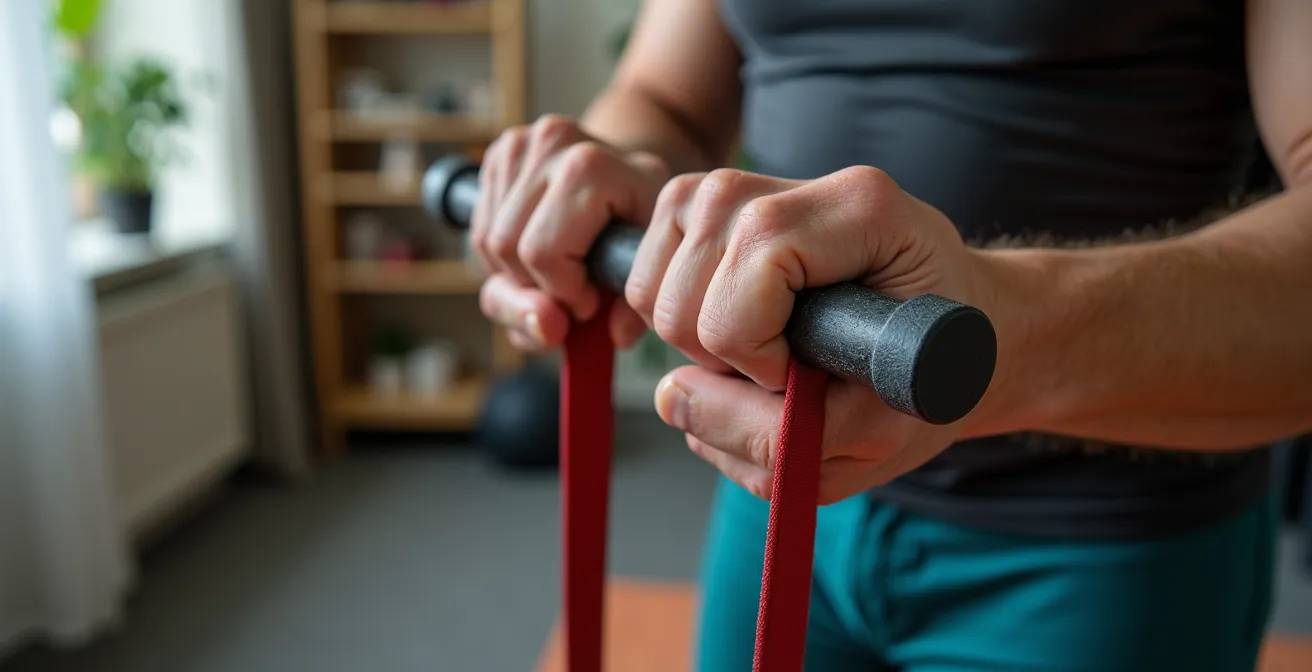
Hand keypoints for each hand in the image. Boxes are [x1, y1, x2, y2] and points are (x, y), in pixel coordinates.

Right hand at [472, 114, 668, 350]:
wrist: (636, 175)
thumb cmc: (642, 230)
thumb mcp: (650, 270)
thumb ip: (616, 313)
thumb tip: (552, 328)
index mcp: (592, 165)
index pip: (542, 252)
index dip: (563, 293)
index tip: (592, 300)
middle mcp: (551, 142)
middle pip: (507, 248)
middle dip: (536, 288)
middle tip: (572, 294)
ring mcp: (520, 144)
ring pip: (487, 243)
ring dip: (516, 277)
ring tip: (558, 276)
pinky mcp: (500, 153)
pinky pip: (480, 230)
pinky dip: (503, 259)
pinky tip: (540, 257)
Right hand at [627, 167, 997, 502]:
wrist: (956, 343)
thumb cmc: (928, 384)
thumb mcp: (873, 439)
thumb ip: (773, 437)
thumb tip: (671, 397)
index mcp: (866, 209)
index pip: (754, 266)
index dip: (754, 351)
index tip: (798, 379)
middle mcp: (800, 182)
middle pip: (685, 281)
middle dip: (716, 356)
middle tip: (779, 374)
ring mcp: (747, 184)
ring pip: (654, 274)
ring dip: (689, 340)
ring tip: (758, 354)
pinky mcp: (710, 206)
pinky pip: (645, 267)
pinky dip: (670, 317)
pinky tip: (730, 331)